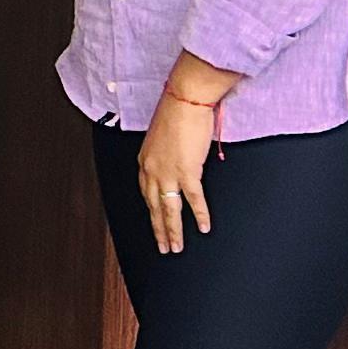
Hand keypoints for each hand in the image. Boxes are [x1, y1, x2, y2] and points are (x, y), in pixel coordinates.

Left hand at [137, 93, 219, 252]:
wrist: (185, 100)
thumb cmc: (176, 113)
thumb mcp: (163, 137)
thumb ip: (165, 154)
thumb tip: (175, 162)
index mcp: (145, 160)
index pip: (145, 192)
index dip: (151, 210)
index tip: (154, 224)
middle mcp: (151, 169)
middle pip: (154, 206)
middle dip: (158, 229)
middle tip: (163, 247)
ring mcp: (168, 172)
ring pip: (169, 209)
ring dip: (173, 230)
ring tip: (176, 248)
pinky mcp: (187, 170)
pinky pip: (193, 199)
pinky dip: (199, 215)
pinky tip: (203, 228)